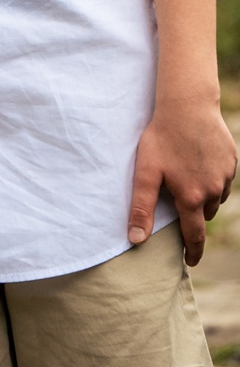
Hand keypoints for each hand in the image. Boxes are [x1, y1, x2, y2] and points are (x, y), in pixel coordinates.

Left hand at [128, 93, 235, 260]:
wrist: (187, 104)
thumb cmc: (162, 137)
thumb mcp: (146, 171)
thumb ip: (142, 207)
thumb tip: (136, 240)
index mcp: (192, 197)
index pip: (194, 236)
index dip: (193, 251)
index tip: (190, 261)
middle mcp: (213, 191)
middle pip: (204, 214)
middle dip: (194, 214)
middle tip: (180, 203)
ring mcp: (225, 175)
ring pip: (216, 196)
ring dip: (205, 195)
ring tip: (188, 179)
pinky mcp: (232, 160)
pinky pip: (224, 178)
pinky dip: (214, 177)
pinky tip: (200, 162)